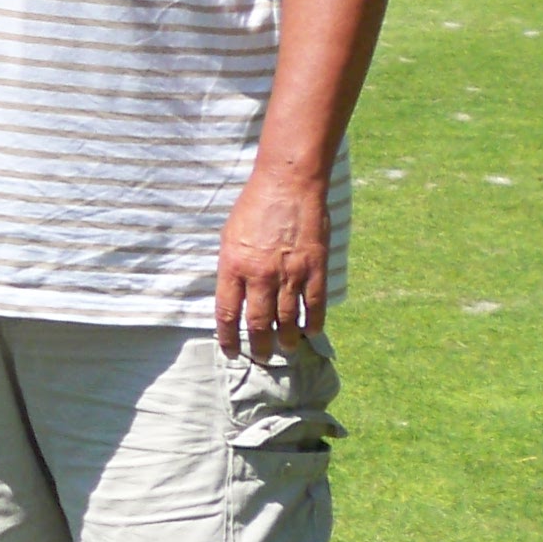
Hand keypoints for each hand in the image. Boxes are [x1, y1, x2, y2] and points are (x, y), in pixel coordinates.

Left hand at [213, 164, 329, 359]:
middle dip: (259, 347)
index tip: (231, 352)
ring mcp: (290, 273)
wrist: (288, 184)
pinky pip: (315, 305)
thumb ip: (231, 269)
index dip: (228, 339)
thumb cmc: (254, 208)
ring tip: (286, 350)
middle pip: (258, 325)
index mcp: (233, 267)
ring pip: (288, 321)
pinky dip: (313, 324)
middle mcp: (261, 276)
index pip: (227, 315)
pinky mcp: (315, 268)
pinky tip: (311, 333)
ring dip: (287, 341)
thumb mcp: (229, 238)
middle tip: (260, 358)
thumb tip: (234, 297)